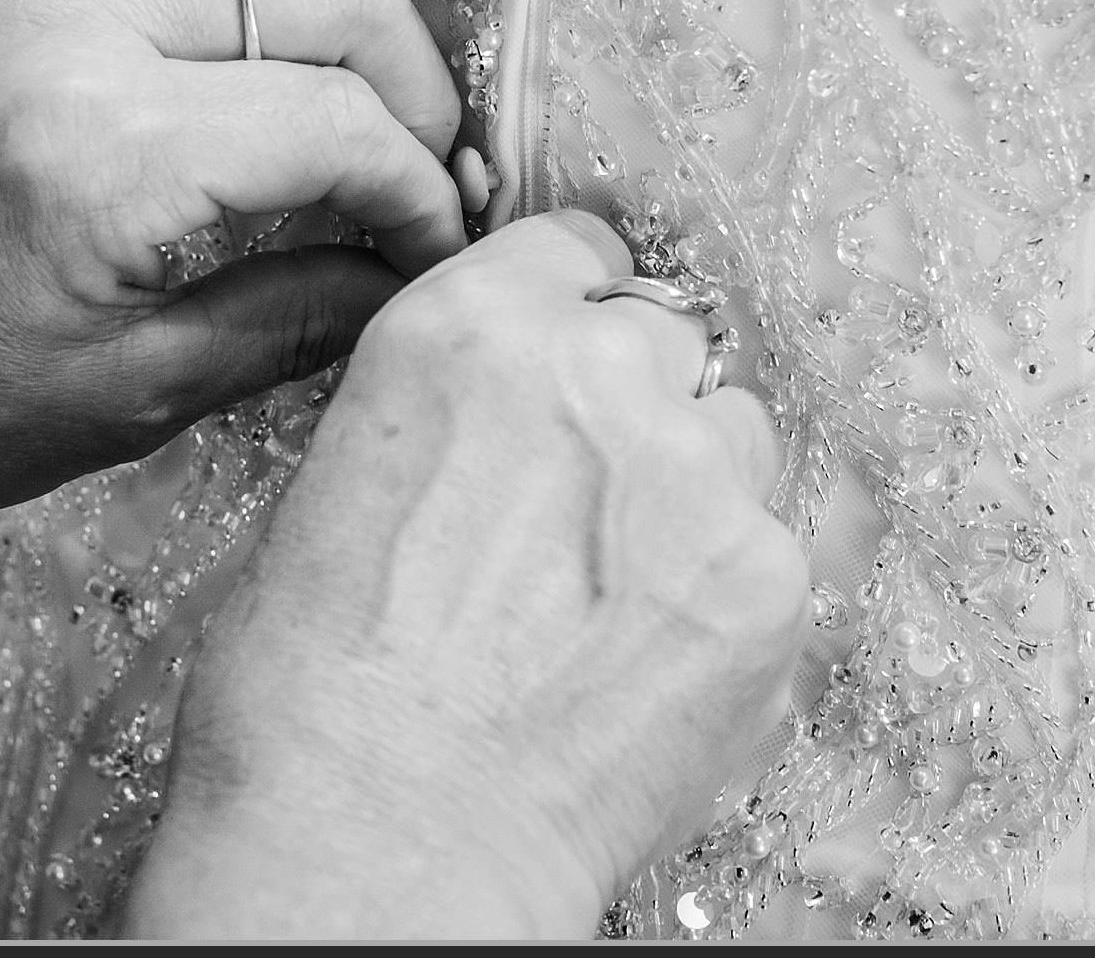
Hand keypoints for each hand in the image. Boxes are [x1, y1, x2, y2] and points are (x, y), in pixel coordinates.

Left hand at [0, 0, 465, 522]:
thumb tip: (413, 273)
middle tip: (416, 184)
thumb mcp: (128, 401)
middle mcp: (86, 39)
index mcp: (110, 161)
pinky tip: (266, 43)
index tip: (441, 251)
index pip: (341, 124)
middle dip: (414, 88)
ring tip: (353, 105)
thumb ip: (292, 318)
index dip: (422, 191)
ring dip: (344, 4)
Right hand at [126, 211, 811, 938]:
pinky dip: (732, 589)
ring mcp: (696, 471)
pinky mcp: (768, 581)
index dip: (575, 311)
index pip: (579, 251)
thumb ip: (454, 409)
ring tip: (621, 592)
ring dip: (697, 487)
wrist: (378, 842)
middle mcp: (592, 369)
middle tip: (588, 503)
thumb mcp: (343, 477)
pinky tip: (659, 653)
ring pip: (738, 434)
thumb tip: (507, 419)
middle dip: (637, 403)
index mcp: (466, 326)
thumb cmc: (313, 692)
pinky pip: (781, 544)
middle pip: (669, 338)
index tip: (575, 357)